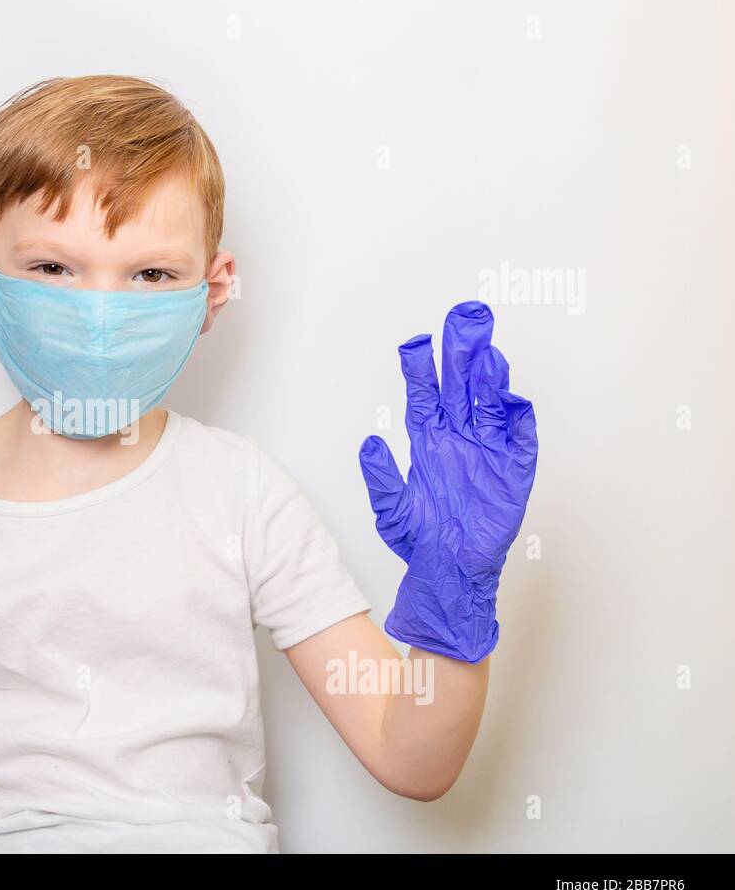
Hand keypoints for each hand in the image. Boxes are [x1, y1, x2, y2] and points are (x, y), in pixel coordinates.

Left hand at [358, 302, 536, 661]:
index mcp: (429, 442)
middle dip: (462, 353)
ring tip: (486, 349)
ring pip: (490, 405)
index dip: (421, 368)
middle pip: (461, 387)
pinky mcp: (513, 472)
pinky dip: (517, 418)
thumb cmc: (421, 541)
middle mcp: (459, 440)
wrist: (449, 572)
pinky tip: (510, 397)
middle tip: (464, 318)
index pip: (425, 394)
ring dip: (489, 377)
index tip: (416, 342)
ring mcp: (488, 453)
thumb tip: (370, 444)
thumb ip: (382, 476)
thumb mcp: (391, 509)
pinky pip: (520, 439)